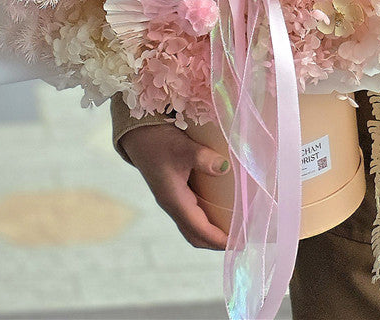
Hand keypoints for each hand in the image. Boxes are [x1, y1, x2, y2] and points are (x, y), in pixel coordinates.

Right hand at [120, 123, 228, 249]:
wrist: (138, 136)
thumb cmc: (158, 141)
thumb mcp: (181, 147)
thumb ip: (202, 157)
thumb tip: (225, 167)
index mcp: (174, 200)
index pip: (199, 229)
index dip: (219, 239)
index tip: (239, 243)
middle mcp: (173, 205)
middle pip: (195, 236)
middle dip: (216, 243)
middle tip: (241, 240)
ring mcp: (172, 200)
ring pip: (192, 226)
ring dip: (211, 233)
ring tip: (234, 230)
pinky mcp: (174, 192)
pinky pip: (192, 214)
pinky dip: (207, 220)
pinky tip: (221, 210)